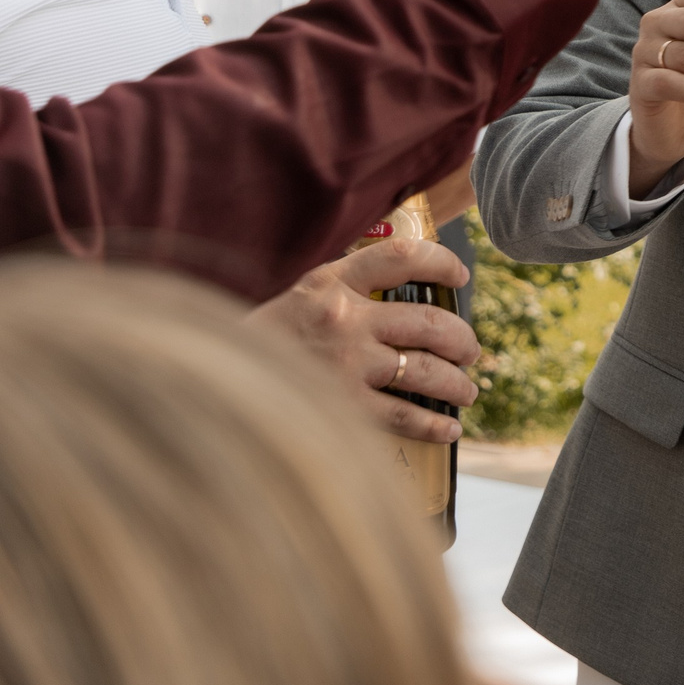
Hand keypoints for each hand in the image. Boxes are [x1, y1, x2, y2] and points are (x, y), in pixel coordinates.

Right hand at [248, 238, 479, 441]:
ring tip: (466, 391)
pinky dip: (433, 424)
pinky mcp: (342, 405)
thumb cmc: (262, 344)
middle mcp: (343, 318)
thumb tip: (404, 296)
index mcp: (331, 282)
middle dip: (462, 340)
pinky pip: (404, 414)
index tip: (461, 277)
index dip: (441, 262)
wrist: (213, 386)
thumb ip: (345, 292)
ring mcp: (345, 363)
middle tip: (471, 352)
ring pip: (426, 370)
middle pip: (429, 322)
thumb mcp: (299, 299)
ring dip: (456, 383)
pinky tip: (447, 428)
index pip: (401, 256)